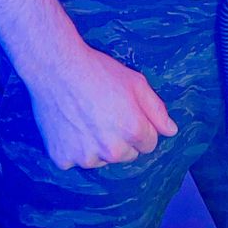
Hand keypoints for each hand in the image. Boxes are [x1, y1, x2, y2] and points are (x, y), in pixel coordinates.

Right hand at [26, 39, 177, 170]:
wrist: (56, 68)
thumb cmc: (98, 71)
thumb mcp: (135, 82)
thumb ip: (157, 109)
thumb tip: (171, 130)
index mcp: (133, 131)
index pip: (148, 144)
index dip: (140, 127)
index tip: (126, 113)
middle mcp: (111, 150)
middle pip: (126, 155)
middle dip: (120, 140)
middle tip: (105, 114)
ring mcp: (86, 157)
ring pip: (100, 159)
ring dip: (96, 146)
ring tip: (85, 118)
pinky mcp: (63, 159)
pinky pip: (74, 160)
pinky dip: (72, 147)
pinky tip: (69, 125)